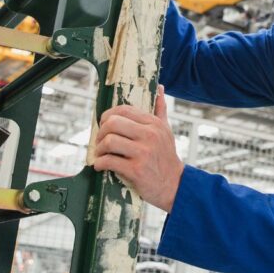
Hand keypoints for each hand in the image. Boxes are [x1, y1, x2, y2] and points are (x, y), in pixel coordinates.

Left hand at [94, 85, 183, 211]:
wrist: (175, 185)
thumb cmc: (166, 156)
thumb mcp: (166, 131)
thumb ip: (160, 109)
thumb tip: (159, 87)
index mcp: (154, 123)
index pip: (123, 109)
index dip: (107, 115)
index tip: (104, 125)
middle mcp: (149, 135)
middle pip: (112, 123)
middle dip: (100, 132)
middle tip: (100, 141)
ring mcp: (143, 152)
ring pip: (109, 142)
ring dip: (98, 149)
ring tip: (100, 154)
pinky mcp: (136, 170)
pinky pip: (109, 161)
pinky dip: (100, 164)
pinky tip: (100, 166)